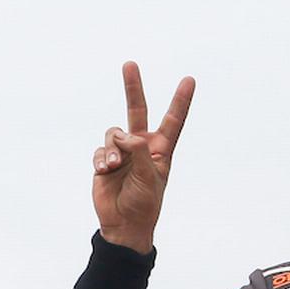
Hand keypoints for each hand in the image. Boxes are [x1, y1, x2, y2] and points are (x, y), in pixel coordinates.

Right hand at [91, 62, 194, 253]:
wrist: (123, 224)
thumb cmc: (144, 204)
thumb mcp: (149, 177)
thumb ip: (139, 151)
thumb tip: (125, 134)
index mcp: (161, 150)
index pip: (173, 121)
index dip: (181, 101)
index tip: (189, 80)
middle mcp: (141, 147)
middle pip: (138, 110)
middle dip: (133, 88)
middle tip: (130, 64)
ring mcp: (122, 152)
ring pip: (113, 133)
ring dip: (112, 147)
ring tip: (112, 165)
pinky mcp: (104, 160)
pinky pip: (100, 150)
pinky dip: (101, 158)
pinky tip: (104, 171)